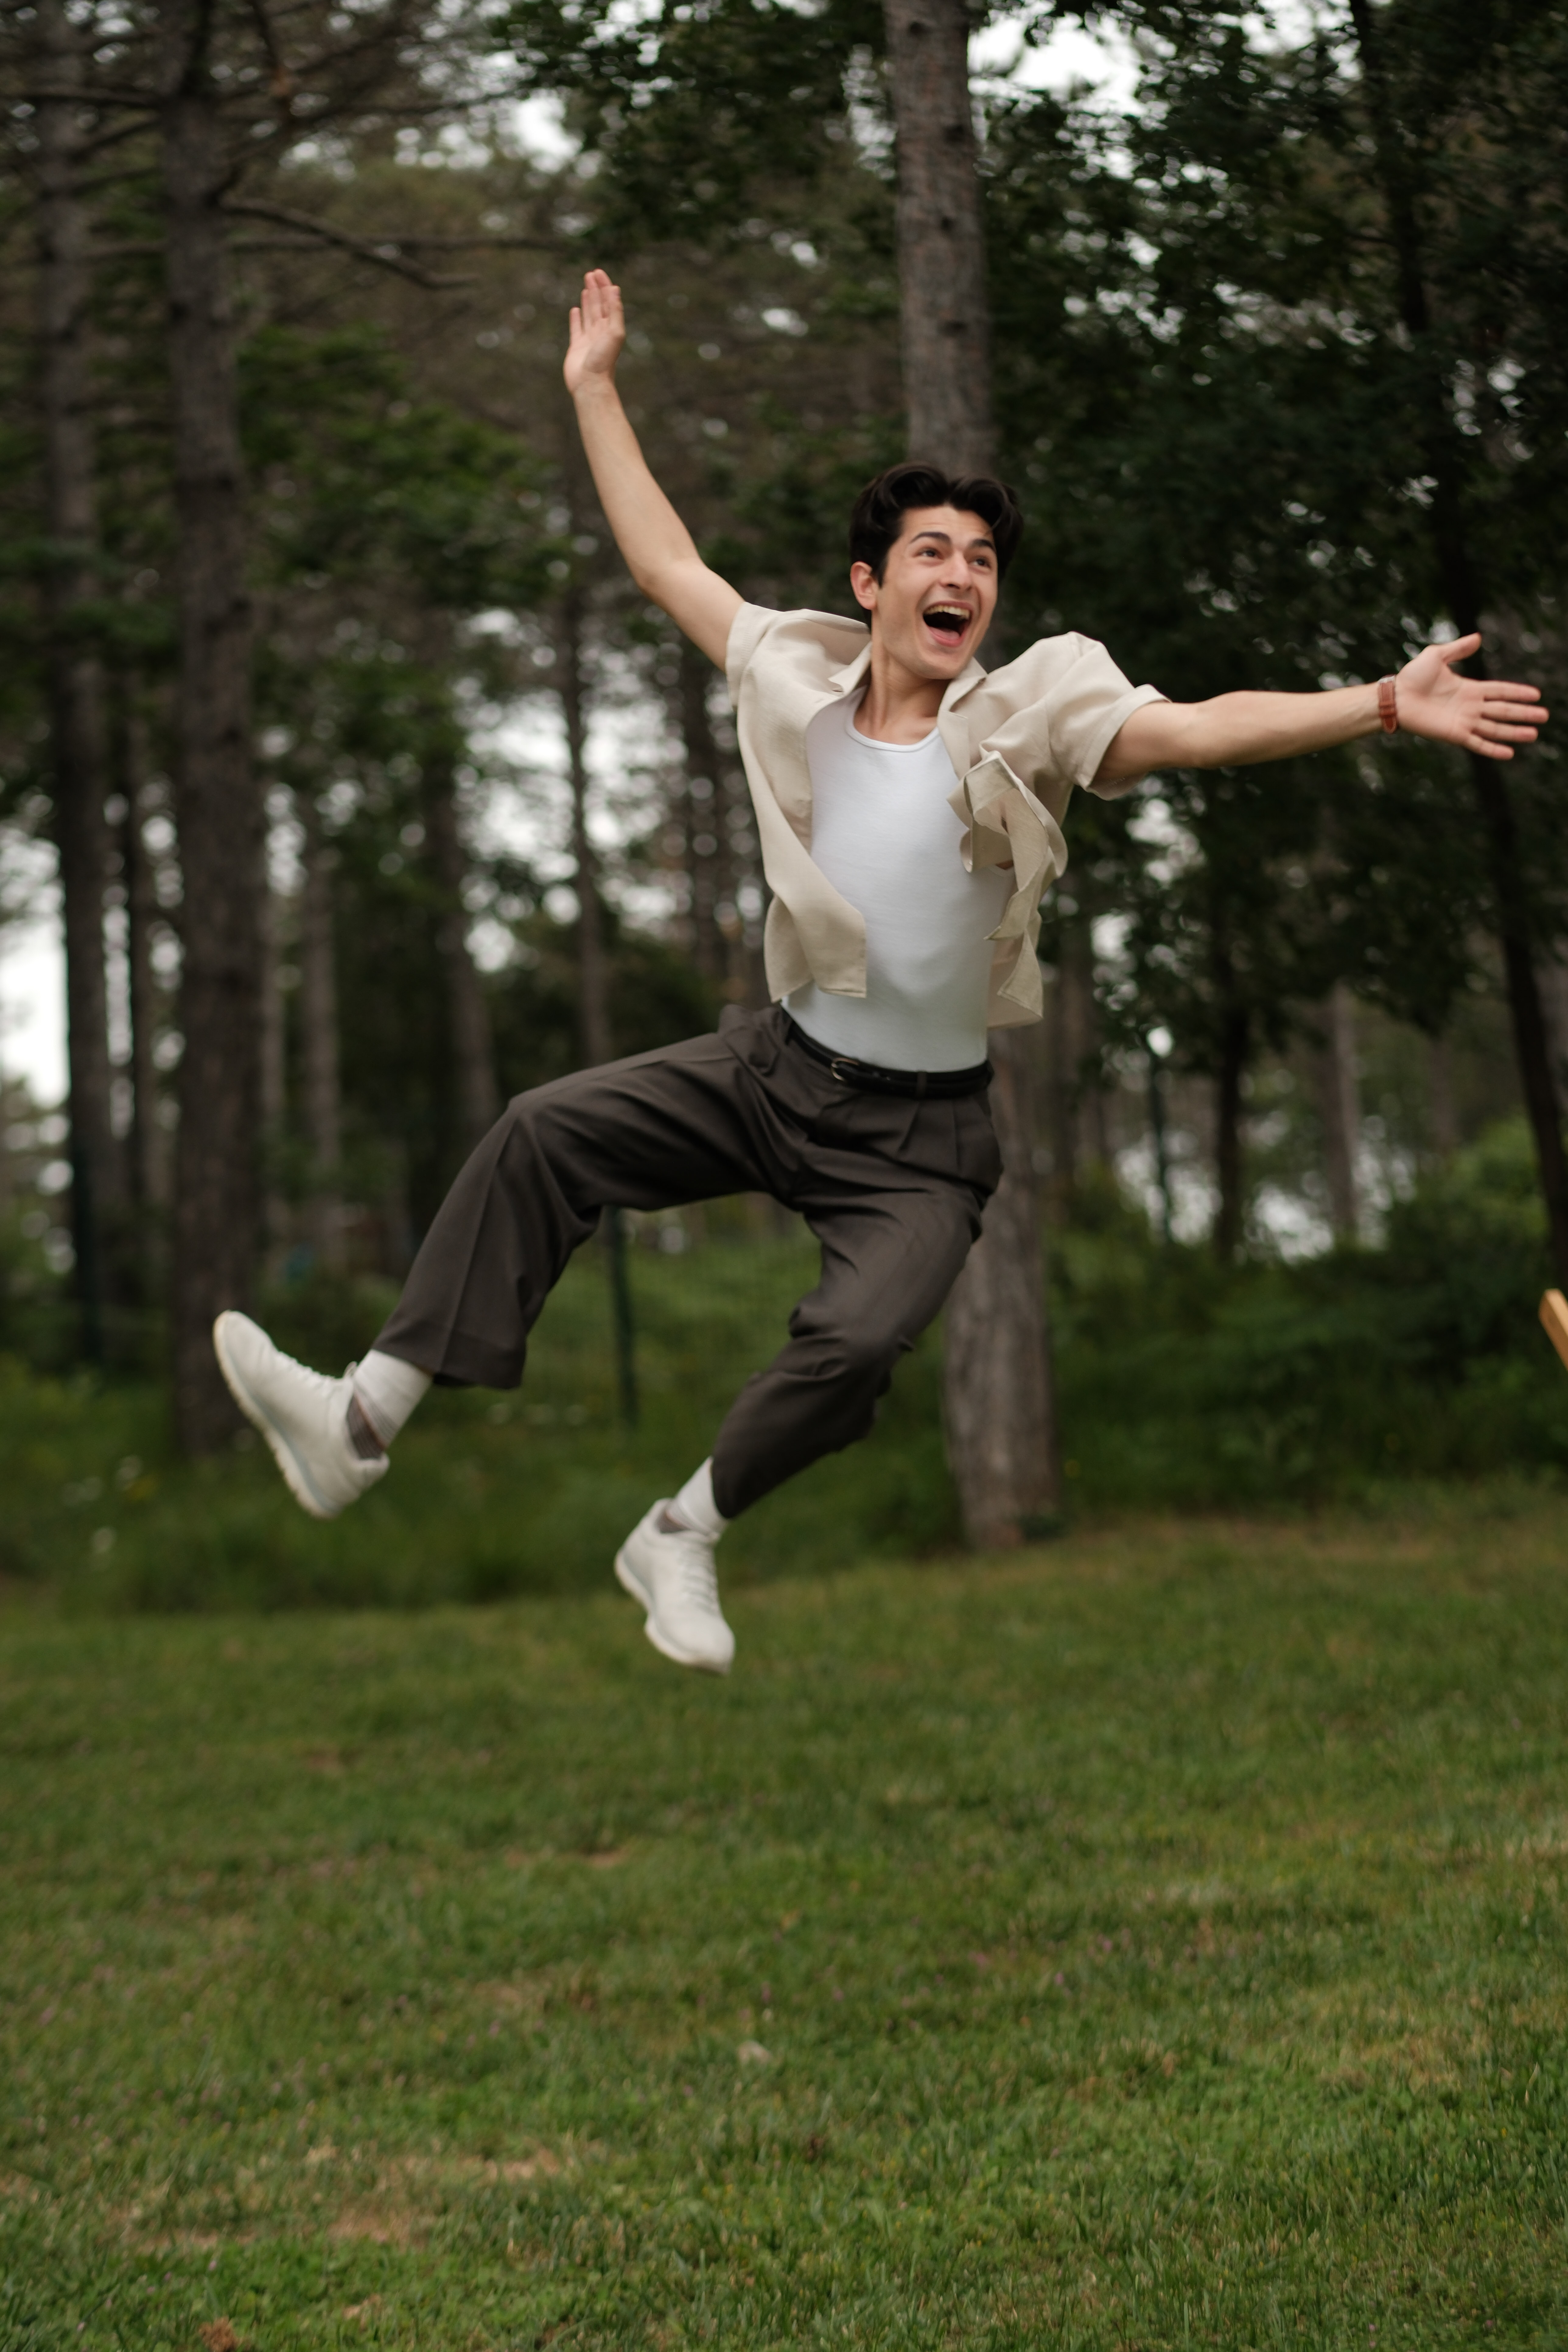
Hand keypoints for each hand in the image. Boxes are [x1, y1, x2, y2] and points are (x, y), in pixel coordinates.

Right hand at [564, 267, 624, 396]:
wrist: (591, 384)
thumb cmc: (604, 361)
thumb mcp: (614, 333)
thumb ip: (615, 311)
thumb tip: (615, 289)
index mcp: (610, 327)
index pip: (608, 301)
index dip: (604, 286)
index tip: (599, 272)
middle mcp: (600, 331)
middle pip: (598, 305)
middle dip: (595, 289)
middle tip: (591, 274)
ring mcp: (588, 339)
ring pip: (588, 314)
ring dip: (587, 300)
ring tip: (586, 287)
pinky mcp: (576, 347)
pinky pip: (576, 328)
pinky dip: (576, 318)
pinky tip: (575, 310)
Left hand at [1397, 633, 1548, 759]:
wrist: (1396, 696)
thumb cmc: (1413, 676)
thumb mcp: (1437, 655)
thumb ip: (1458, 648)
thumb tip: (1478, 638)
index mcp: (1470, 689)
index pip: (1500, 691)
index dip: (1518, 692)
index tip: (1536, 694)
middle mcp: (1470, 707)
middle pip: (1504, 710)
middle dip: (1523, 713)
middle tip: (1544, 716)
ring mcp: (1464, 722)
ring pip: (1495, 728)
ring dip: (1514, 732)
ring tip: (1534, 734)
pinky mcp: (1454, 734)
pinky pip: (1477, 743)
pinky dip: (1492, 749)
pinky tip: (1508, 753)